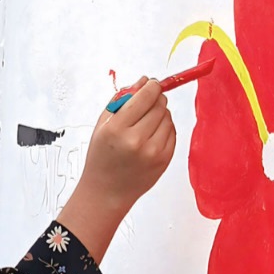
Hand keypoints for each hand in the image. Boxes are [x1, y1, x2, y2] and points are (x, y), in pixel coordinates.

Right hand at [56, 77, 176, 262]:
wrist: (106, 191)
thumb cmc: (101, 157)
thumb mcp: (102, 125)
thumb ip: (121, 100)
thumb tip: (143, 81)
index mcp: (117, 129)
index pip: (145, 96)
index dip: (151, 86)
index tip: (151, 83)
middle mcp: (136, 140)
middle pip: (159, 105)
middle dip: (155, 98)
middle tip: (148, 101)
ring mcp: (153, 152)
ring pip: (168, 117)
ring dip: (160, 114)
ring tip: (145, 123)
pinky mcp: (164, 160)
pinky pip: (172, 132)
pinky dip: (164, 128)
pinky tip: (151, 135)